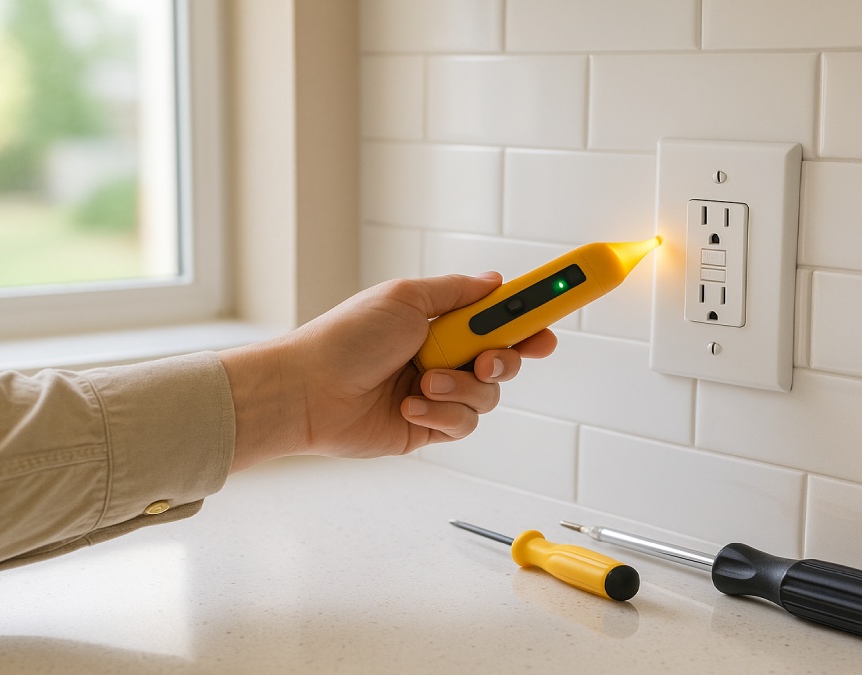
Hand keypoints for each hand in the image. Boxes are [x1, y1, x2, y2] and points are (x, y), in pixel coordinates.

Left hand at [218, 273, 556, 471]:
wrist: (309, 391)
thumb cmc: (346, 339)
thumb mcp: (405, 299)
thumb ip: (457, 292)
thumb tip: (495, 281)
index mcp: (440, 321)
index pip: (499, 317)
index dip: (529, 318)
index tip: (553, 316)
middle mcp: (444, 356)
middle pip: (505, 359)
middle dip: (504, 359)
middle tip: (485, 359)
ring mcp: (438, 394)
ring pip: (488, 396)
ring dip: (461, 389)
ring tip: (423, 383)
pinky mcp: (428, 427)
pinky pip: (464, 425)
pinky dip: (441, 414)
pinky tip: (408, 406)